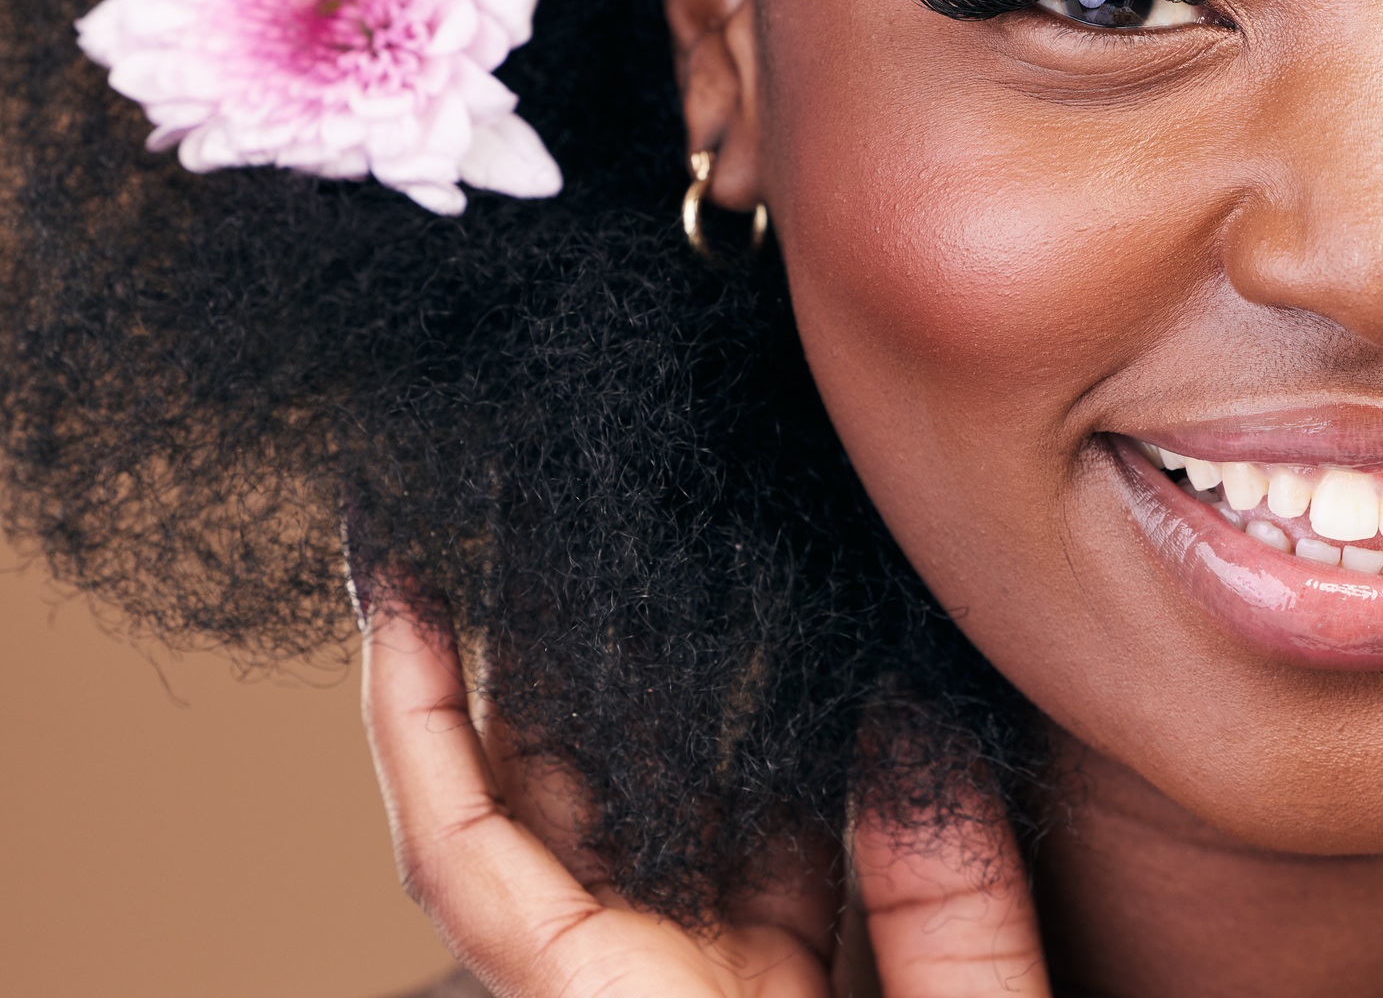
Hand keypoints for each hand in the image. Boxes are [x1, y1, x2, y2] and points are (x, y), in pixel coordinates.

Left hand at [361, 607, 1051, 997]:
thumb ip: (943, 910)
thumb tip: (908, 722)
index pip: (470, 856)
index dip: (414, 708)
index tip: (391, 575)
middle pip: (534, 818)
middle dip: (534, 665)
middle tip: (549, 520)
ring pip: (634, 831)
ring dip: (648, 707)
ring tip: (662, 572)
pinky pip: (730, 866)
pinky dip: (756, 777)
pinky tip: (793, 694)